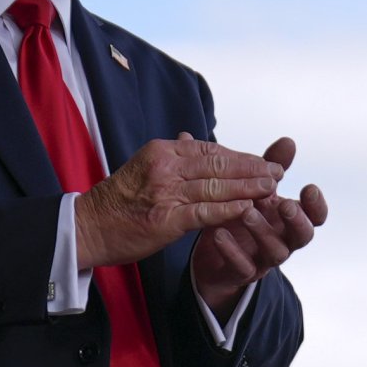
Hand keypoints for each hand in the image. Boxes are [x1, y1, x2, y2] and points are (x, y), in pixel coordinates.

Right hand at [74, 136, 276, 269]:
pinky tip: (249, 209)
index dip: (240, 157)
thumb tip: (195, 139)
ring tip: (272, 188)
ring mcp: (165, 192)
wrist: (88, 227)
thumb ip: (173, 158)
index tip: (263, 161)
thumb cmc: (119, 201)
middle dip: (252, 168)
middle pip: (218, 164)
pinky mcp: (166, 219)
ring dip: (248, 187)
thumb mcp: (145, 168)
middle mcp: (165, 167)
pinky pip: (205, 212)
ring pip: (216, 186)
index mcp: (162, 152)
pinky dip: (229, 210)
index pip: (210, 150)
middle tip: (278, 171)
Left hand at [188, 135, 326, 312]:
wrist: (213, 255)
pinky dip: (231, 250)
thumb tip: (289, 140)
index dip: (317, 205)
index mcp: (289, 218)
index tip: (309, 187)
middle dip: (297, 220)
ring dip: (263, 232)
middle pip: (304, 236)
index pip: (316, 216)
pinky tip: (218, 233)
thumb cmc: (241, 215)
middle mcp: (284, 239)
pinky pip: (242, 266)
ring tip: (246, 212)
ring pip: (276, 252)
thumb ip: (270, 167)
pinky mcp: (242, 272)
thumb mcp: (254, 189)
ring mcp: (264, 258)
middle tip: (284, 205)